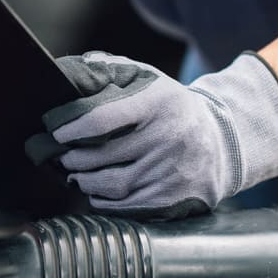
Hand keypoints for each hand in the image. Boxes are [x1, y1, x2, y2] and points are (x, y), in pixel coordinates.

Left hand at [34, 51, 277, 219]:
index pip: (103, 118)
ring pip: (113, 185)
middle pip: (104, 155)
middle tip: (59, 157)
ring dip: (85, 182)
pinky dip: (105, 202)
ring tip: (74, 174)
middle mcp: (169, 137)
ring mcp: (173, 171)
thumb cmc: (170, 107)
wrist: (222, 142)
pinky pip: (129, 206)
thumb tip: (67, 71)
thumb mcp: (148, 80)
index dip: (72, 127)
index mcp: (158, 103)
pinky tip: (95, 192)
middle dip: (73, 158)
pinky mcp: (176, 198)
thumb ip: (110, 71)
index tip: (55, 132)